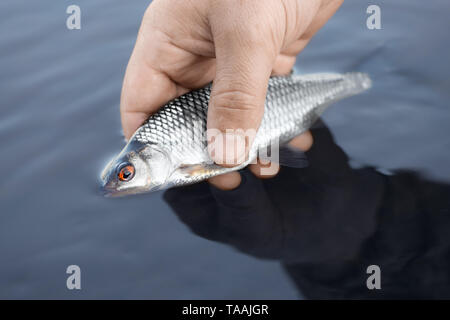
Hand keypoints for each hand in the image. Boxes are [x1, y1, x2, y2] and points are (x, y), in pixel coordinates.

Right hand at [120, 0, 342, 188]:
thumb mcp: (246, 34)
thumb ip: (235, 96)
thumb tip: (225, 154)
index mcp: (167, 44)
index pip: (142, 106)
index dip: (153, 146)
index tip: (180, 176)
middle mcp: (193, 56)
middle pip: (186, 118)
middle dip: (207, 151)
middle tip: (230, 176)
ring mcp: (229, 59)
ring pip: (227, 115)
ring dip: (246, 142)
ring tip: (266, 165)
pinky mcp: (263, 59)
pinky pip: (262, 101)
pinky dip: (275, 123)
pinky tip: (294, 139)